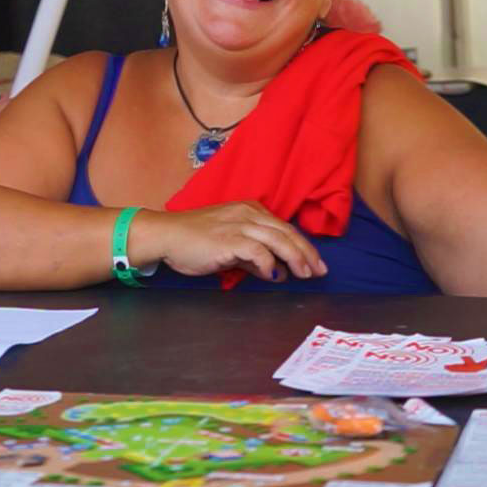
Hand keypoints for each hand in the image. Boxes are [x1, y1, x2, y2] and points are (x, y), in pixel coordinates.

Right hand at [134, 202, 327, 282]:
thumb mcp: (229, 246)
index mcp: (250, 210)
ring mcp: (239, 224)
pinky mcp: (229, 239)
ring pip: (278, 239)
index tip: (316, 262)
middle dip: (306, 253)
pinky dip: (269, 264)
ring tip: (304, 275)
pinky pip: (257, 251)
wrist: (167, 235)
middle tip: (319, 271)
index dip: (303, 245)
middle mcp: (248, 214)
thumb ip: (253, 257)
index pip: (284, 227)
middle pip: (287, 232)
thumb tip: (277, 271)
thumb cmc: (194, 241)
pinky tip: (274, 276)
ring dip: (295, 258)